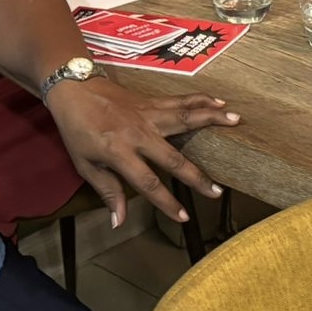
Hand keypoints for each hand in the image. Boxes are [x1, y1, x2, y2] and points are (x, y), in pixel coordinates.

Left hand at [41, 76, 240, 226]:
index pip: (147, 183)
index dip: (166, 202)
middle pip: (173, 157)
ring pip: (184, 118)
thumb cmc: (77, 130)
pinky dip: (202, 100)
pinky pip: (181, 101)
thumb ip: (108, 191)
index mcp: (119, 152)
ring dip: (212, 120)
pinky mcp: (153, 101)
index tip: (183, 217)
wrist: (74, 88)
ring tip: (236, 122)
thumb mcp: (85, 165)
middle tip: (217, 192)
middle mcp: (139, 133)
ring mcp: (148, 114)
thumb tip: (119, 222)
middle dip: (197, 177)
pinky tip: (220, 102)